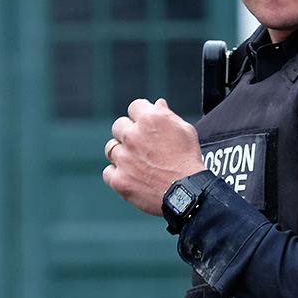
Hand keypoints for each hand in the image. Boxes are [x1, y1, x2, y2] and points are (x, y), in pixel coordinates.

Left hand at [102, 98, 204, 214]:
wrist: (187, 192)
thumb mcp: (185, 131)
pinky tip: (130, 176)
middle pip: (118, 126)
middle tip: (141, 146)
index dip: (141, 115)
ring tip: (136, 163)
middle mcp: (133, 136)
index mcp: (150, 120)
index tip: (145, 125)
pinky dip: (117, 174)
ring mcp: (123, 158)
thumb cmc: (188, 161)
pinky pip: (108, 172)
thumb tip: (158, 104)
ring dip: (121, 153)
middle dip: (128, 133)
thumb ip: (168, 115)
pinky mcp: (119, 179)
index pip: (134, 106)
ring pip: (111, 148)